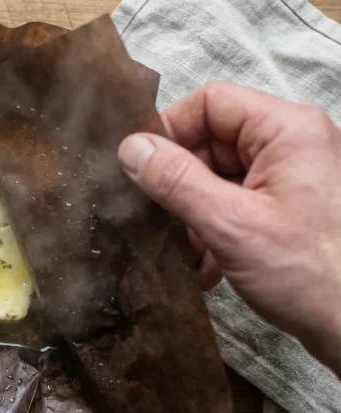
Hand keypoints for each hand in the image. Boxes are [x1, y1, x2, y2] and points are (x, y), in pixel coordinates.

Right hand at [117, 82, 340, 375]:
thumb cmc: (315, 275)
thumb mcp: (231, 224)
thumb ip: (176, 181)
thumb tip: (132, 148)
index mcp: (288, 130)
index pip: (211, 102)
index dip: (172, 130)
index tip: (143, 168)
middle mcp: (293, 145)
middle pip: (213, 142)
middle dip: (182, 184)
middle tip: (163, 221)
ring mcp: (293, 179)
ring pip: (220, 177)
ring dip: (195, 214)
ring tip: (189, 253)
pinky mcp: (290, 210)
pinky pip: (237, 204)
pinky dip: (215, 231)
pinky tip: (207, 267)